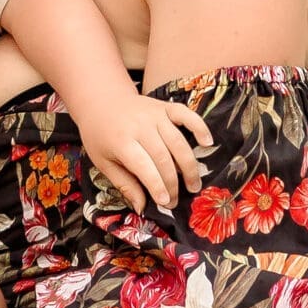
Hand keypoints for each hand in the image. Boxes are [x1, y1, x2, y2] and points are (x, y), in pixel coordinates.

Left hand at [80, 97, 213, 212]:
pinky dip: (199, 127)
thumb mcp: (103, 161)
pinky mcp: (165, 107)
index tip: (165, 202)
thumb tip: (141, 207)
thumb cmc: (100, 135)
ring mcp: (154, 115)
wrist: (100, 100)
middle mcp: (140, 126)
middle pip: (164, 158)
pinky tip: (207, 143)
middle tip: (176, 201)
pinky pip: (186, 115)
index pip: (144, 167)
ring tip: (193, 185)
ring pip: (178, 142)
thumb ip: (124, 183)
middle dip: (172, 183)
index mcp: (121, 141)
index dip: (157, 185)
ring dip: (189, 166)